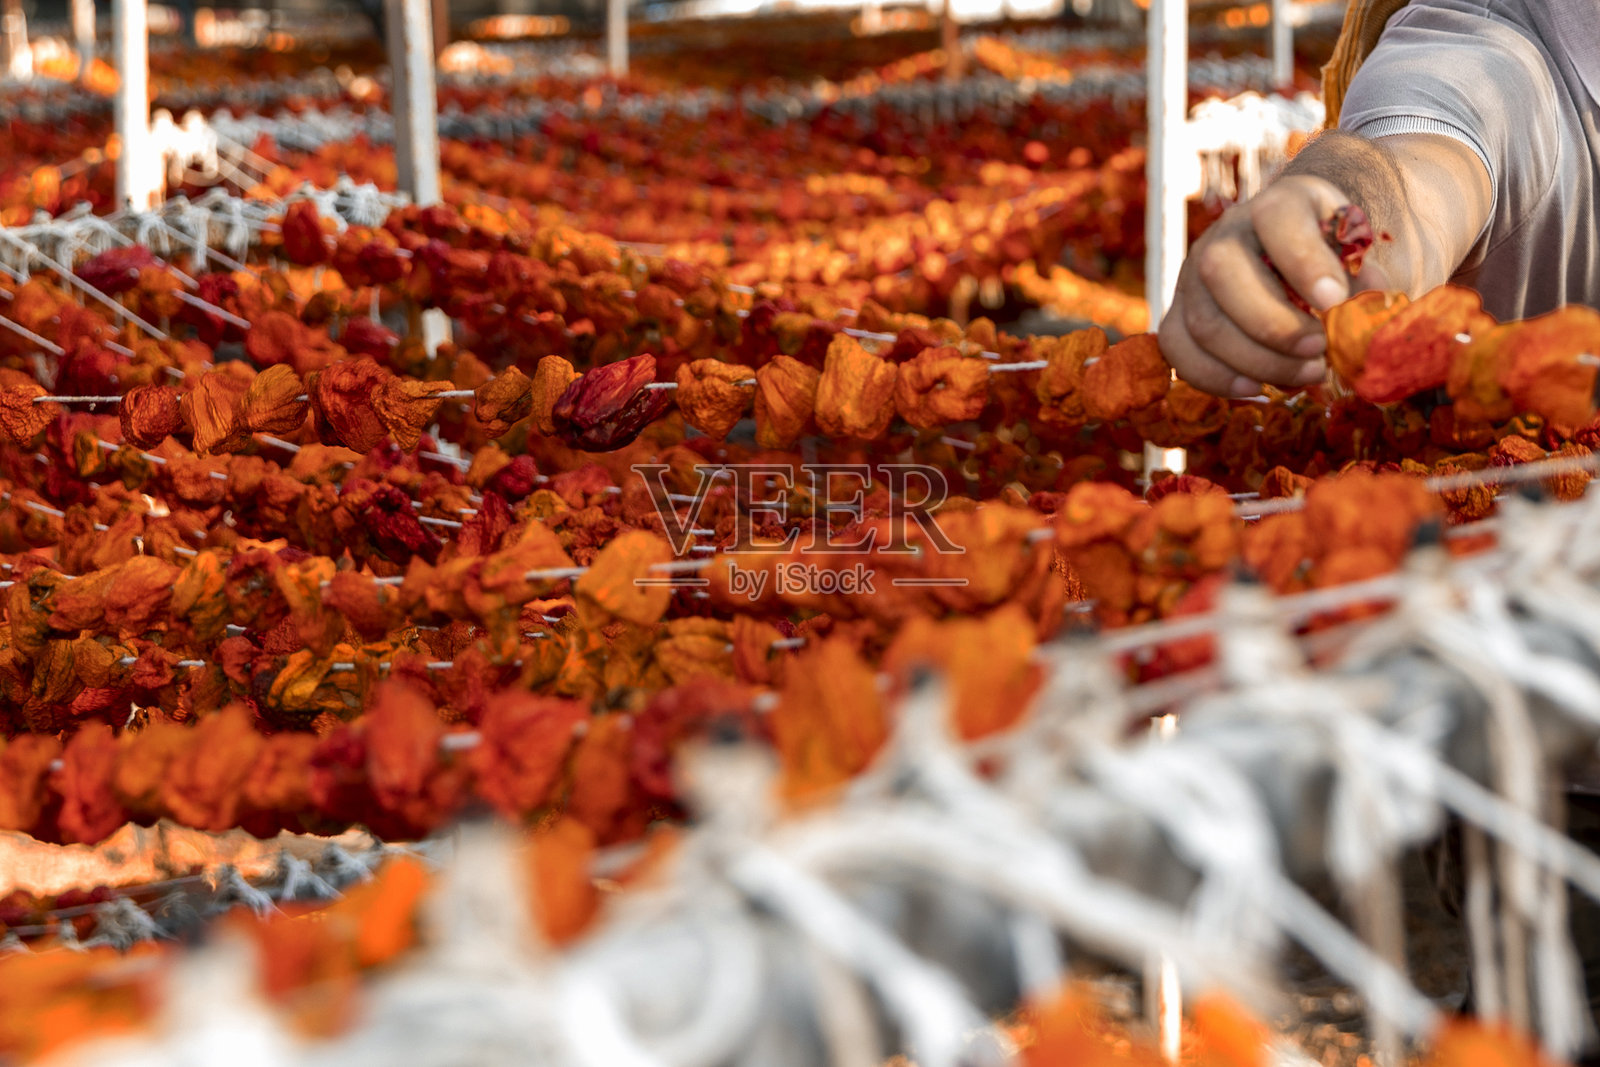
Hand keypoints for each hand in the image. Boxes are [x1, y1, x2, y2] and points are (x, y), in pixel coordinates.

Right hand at [1160, 174, 1391, 396]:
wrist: (1288, 245)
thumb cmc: (1326, 252)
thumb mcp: (1353, 252)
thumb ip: (1362, 282)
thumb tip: (1359, 323)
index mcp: (1276, 205)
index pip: (1277, 220)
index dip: (1304, 263)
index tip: (1335, 302)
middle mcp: (1223, 234)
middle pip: (1221, 273)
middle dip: (1273, 325)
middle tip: (1319, 352)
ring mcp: (1191, 274)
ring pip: (1204, 323)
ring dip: (1256, 361)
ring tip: (1305, 376)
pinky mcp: (1177, 311)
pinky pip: (1177, 349)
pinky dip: (1214, 377)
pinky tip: (1255, 387)